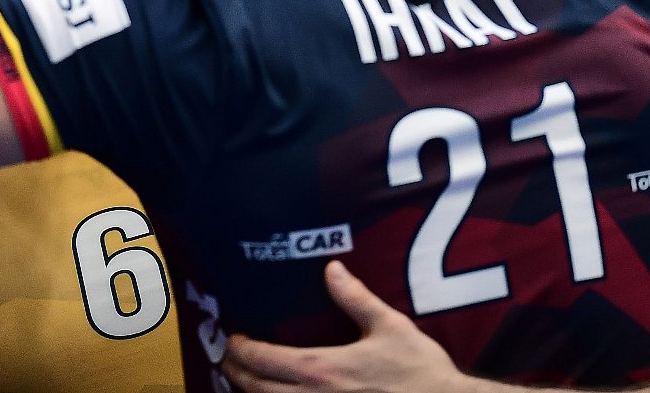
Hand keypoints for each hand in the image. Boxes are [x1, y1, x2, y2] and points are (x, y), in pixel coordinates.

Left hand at [221, 262, 463, 392]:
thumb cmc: (420, 372)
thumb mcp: (389, 326)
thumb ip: (355, 297)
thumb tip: (332, 268)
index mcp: (322, 369)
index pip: (263, 360)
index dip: (240, 351)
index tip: (233, 340)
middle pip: (257, 390)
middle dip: (235, 373)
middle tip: (229, 360)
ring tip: (247, 382)